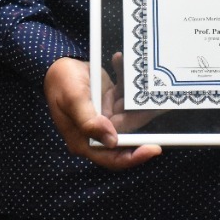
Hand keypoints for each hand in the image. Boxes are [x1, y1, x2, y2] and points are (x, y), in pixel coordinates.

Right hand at [44, 56, 161, 170]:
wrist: (56, 64)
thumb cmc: (60, 82)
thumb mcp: (73, 100)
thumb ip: (90, 121)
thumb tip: (111, 140)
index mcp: (84, 141)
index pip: (112, 158)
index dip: (134, 157)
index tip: (154, 149)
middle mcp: (97, 133)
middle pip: (127, 135)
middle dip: (145, 119)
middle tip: (164, 104)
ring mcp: (105, 118)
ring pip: (130, 114)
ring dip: (138, 97)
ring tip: (150, 80)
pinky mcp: (110, 103)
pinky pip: (126, 97)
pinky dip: (127, 81)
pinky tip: (121, 62)